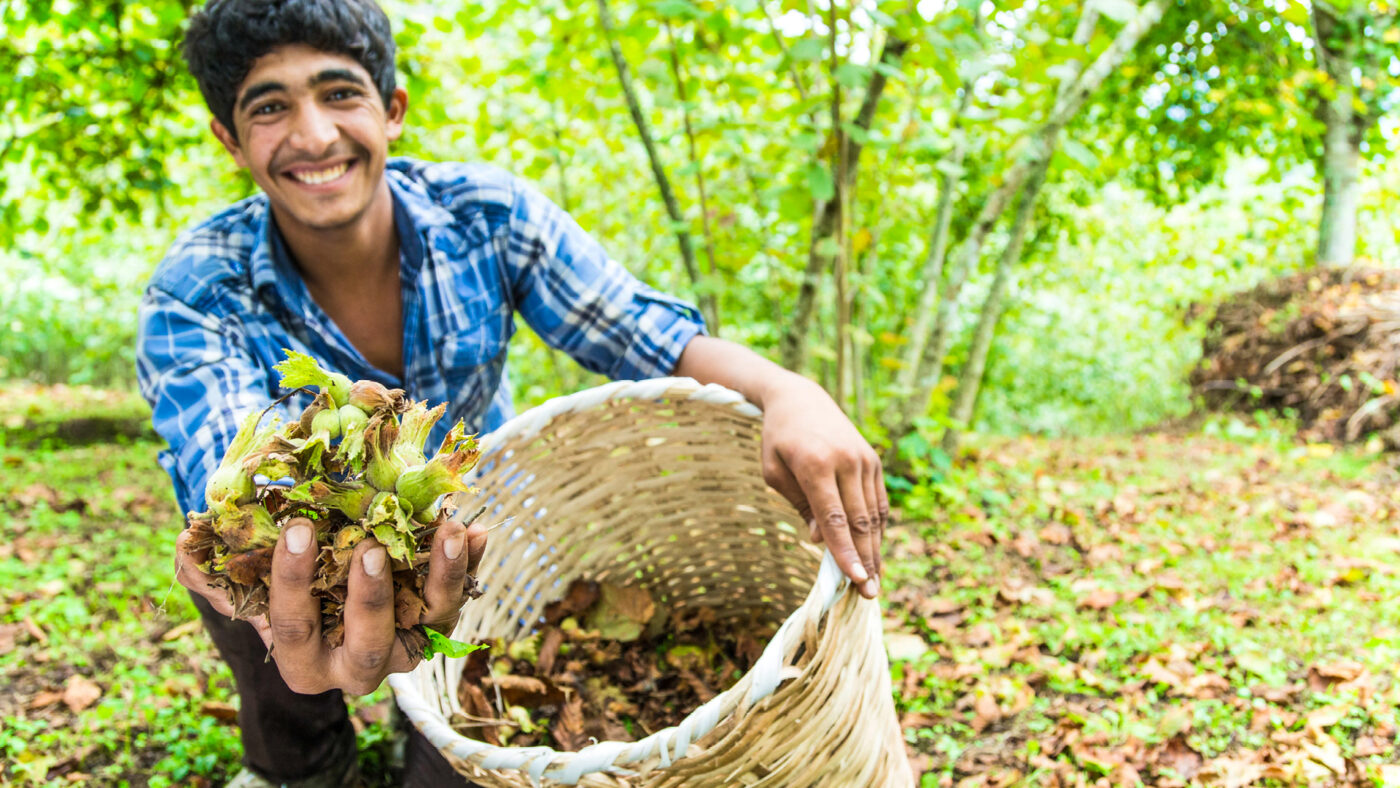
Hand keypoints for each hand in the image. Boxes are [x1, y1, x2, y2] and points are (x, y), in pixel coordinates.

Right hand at [175, 509, 487, 694]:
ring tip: (448, 531)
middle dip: (371, 601)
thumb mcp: (231, 574)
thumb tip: (190, 543)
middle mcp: (356, 664)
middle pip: (369, 647)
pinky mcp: (435, 619)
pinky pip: (458, 596)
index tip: (297, 529)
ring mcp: (403, 644)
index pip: (295, 628)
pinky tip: (475, 529)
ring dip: (442, 580)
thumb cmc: (268, 576)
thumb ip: (206, 565)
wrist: (320, 572)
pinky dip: (469, 563)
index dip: (293, 584)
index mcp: (301, 660)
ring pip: (429, 625)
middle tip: (373, 549)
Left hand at [758, 376, 887, 597]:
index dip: (845, 552)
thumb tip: (822, 540)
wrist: (801, 399)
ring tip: (875, 582)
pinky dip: (877, 529)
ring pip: (874, 515)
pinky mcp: (874, 461)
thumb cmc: (778, 439)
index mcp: (816, 464)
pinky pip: (878, 502)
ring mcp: (865, 460)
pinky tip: (874, 553)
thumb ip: (800, 505)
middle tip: (870, 595)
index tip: (855, 580)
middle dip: (866, 561)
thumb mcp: (775, 471)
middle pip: (859, 521)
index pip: (834, 518)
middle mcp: (846, 461)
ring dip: (876, 550)